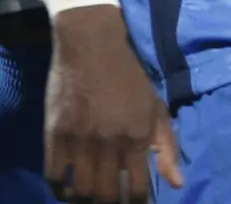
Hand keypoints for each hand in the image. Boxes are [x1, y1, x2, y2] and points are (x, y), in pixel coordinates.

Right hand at [45, 9, 182, 201]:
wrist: (91, 42)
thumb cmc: (128, 74)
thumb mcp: (155, 105)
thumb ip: (166, 145)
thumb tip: (176, 184)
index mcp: (136, 135)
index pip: (138, 191)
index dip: (137, 203)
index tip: (133, 200)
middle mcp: (109, 142)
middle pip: (108, 197)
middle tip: (110, 198)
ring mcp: (80, 139)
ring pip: (81, 192)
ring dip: (86, 199)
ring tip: (90, 194)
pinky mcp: (56, 133)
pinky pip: (54, 177)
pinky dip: (60, 190)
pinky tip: (68, 187)